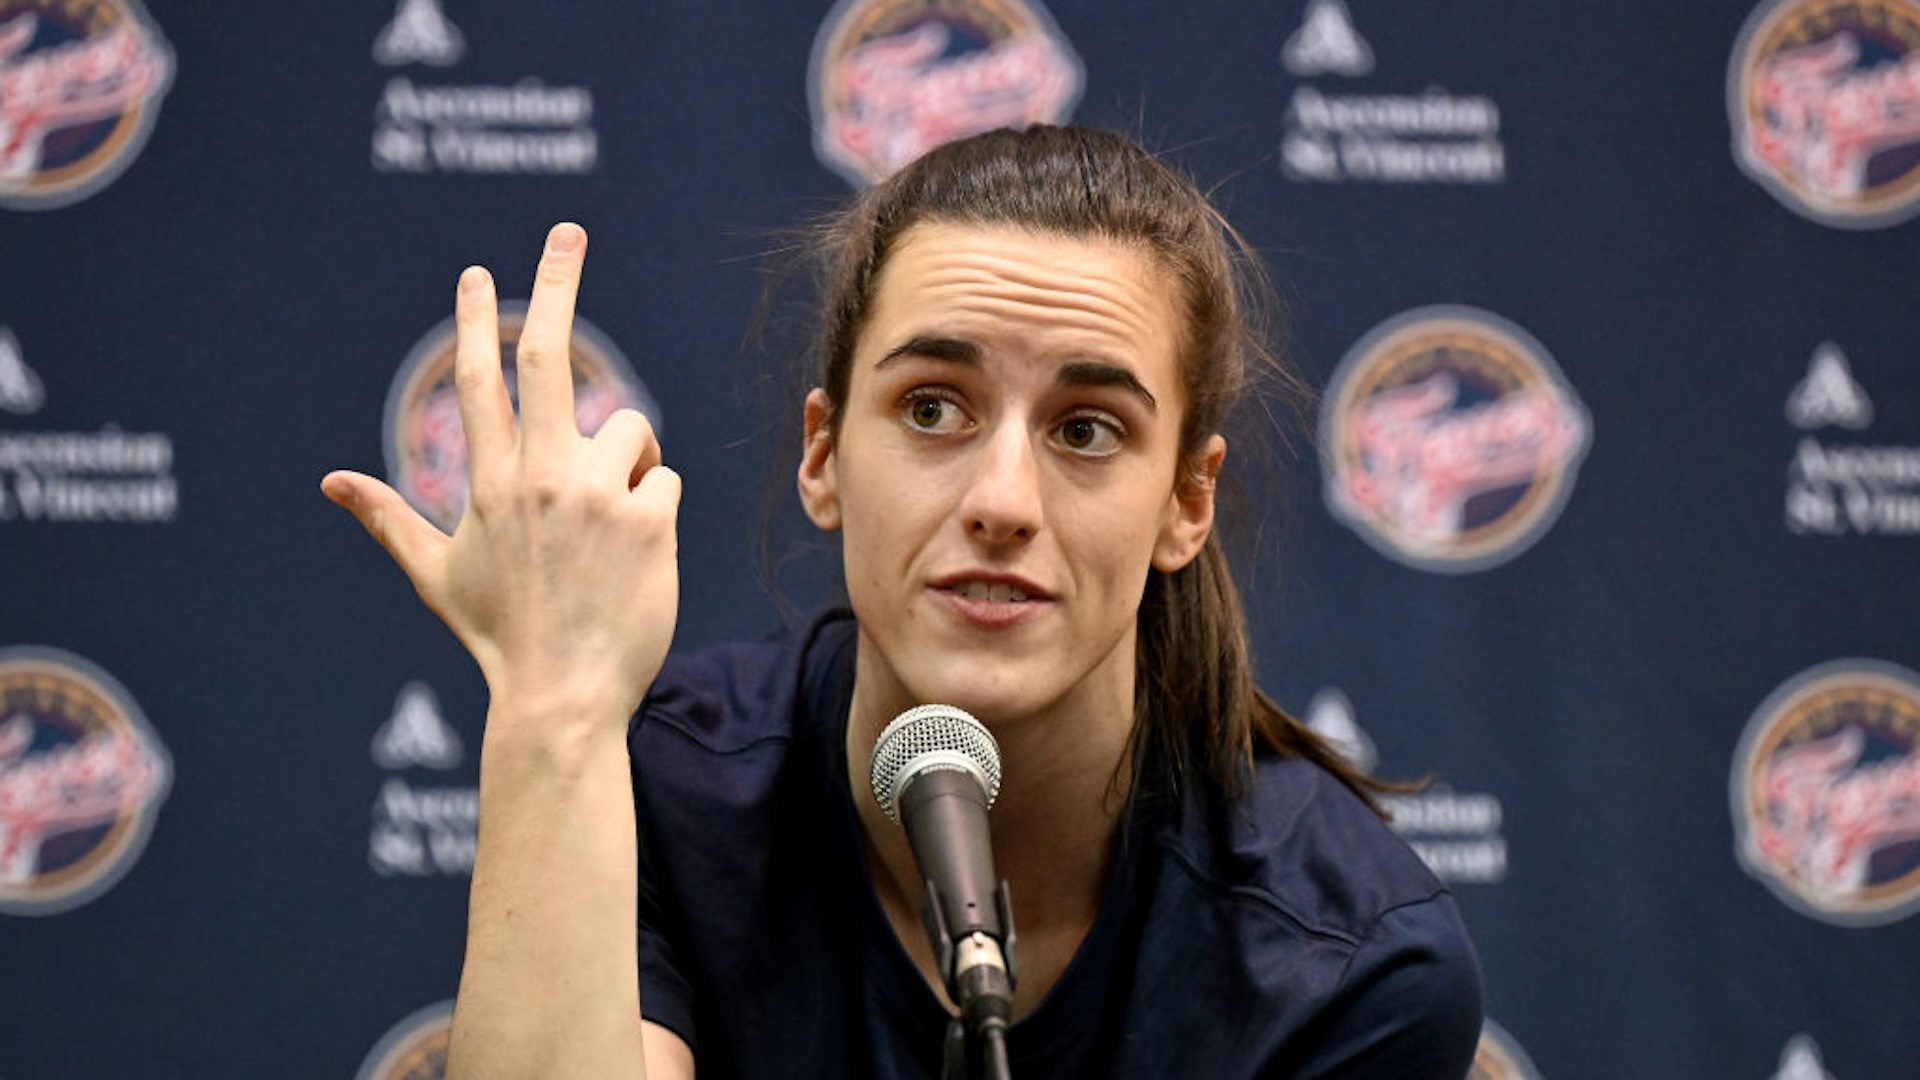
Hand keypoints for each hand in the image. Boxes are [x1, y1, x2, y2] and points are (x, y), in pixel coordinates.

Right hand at [322, 223, 679, 727]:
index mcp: (488, 484)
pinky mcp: (649, 522)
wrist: (560, 699)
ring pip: (631, 431)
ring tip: (612, 519)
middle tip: (567, 232)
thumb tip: (331, 481)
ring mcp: (595, 498)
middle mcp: (539, 479)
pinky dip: (655, 507)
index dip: (479, 320)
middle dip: (554, 285)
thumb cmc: (498, 637)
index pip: (481, 381)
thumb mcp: (437, 575)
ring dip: (631, 458)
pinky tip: (636, 556)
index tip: (479, 272)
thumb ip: (388, 517)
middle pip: (548, 359)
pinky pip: (664, 481)